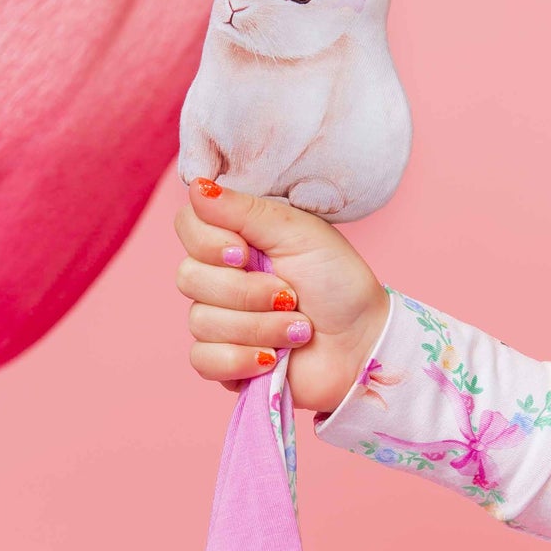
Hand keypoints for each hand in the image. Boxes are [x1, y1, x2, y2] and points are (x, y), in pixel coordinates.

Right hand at [173, 178, 389, 413]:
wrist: (363, 343)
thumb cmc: (338, 283)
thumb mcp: (298, 233)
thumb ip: (245, 210)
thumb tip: (198, 188)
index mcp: (235, 239)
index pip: (187, 226)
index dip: (209, 242)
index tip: (246, 252)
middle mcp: (220, 278)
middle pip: (188, 278)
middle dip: (246, 292)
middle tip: (290, 295)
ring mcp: (219, 322)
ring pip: (200, 321)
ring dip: (259, 327)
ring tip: (299, 330)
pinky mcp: (224, 362)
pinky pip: (203, 360)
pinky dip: (241, 359)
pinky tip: (273, 359)